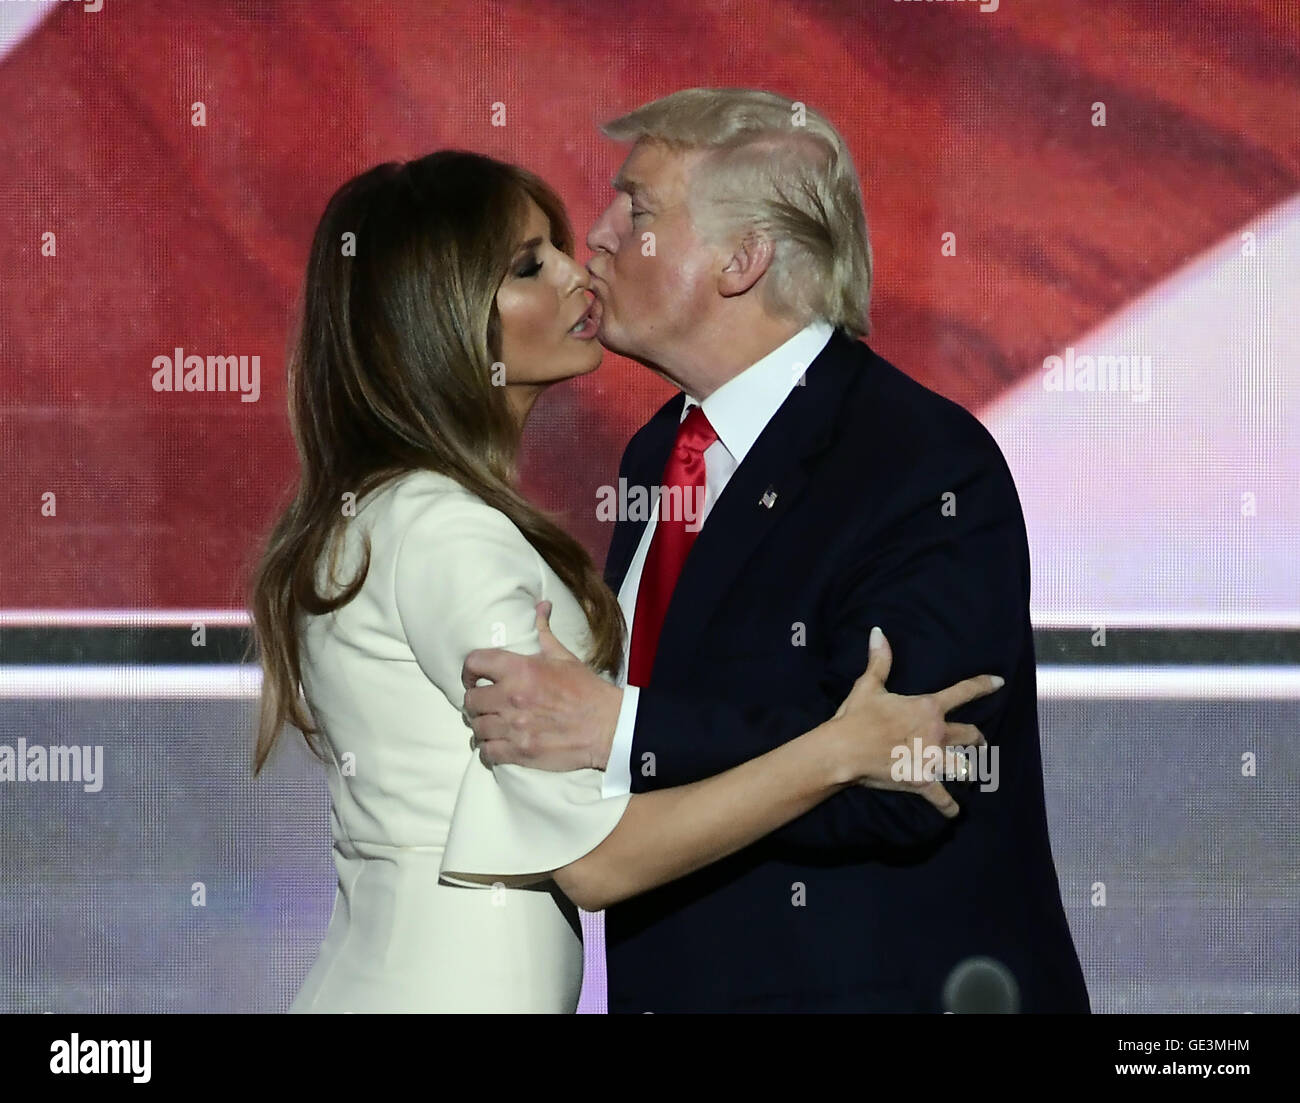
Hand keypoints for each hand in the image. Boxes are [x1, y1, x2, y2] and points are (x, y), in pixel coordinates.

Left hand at [460, 601, 622, 770]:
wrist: (606, 726)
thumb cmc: (586, 690)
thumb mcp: (564, 656)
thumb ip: (544, 631)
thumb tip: (542, 604)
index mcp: (520, 670)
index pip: (474, 663)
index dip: (468, 671)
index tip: (472, 679)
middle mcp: (511, 697)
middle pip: (470, 700)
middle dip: (475, 702)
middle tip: (484, 705)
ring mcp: (514, 727)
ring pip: (476, 728)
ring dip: (481, 727)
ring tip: (489, 726)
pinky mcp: (519, 751)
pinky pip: (487, 752)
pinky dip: (488, 750)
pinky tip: (495, 745)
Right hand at [826, 627, 1002, 818]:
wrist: (844, 749)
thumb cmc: (857, 716)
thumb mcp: (868, 685)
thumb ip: (880, 660)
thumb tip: (878, 631)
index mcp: (928, 708)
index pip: (963, 693)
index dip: (983, 686)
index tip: (999, 683)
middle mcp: (937, 733)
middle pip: (969, 735)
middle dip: (977, 738)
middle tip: (979, 741)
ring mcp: (932, 759)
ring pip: (963, 766)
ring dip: (969, 769)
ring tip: (972, 773)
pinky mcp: (922, 781)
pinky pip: (942, 798)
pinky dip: (948, 807)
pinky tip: (953, 812)